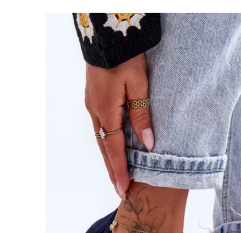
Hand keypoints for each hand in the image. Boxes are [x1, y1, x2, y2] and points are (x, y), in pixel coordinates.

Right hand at [84, 53, 153, 198]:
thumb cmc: (125, 58)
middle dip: (112, 172)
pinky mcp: (94, 100)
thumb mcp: (140, 86)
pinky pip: (101, 129)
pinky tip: (113, 150)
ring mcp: (93, 106)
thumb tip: (147, 145)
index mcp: (106, 112)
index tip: (123, 190)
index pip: (114, 150)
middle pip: (105, 150)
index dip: (120, 172)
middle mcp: (96, 112)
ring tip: (117, 176)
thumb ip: (142, 116)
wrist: (106, 34)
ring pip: (102, 140)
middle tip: (120, 192)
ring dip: (109, 160)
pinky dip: (107, 145)